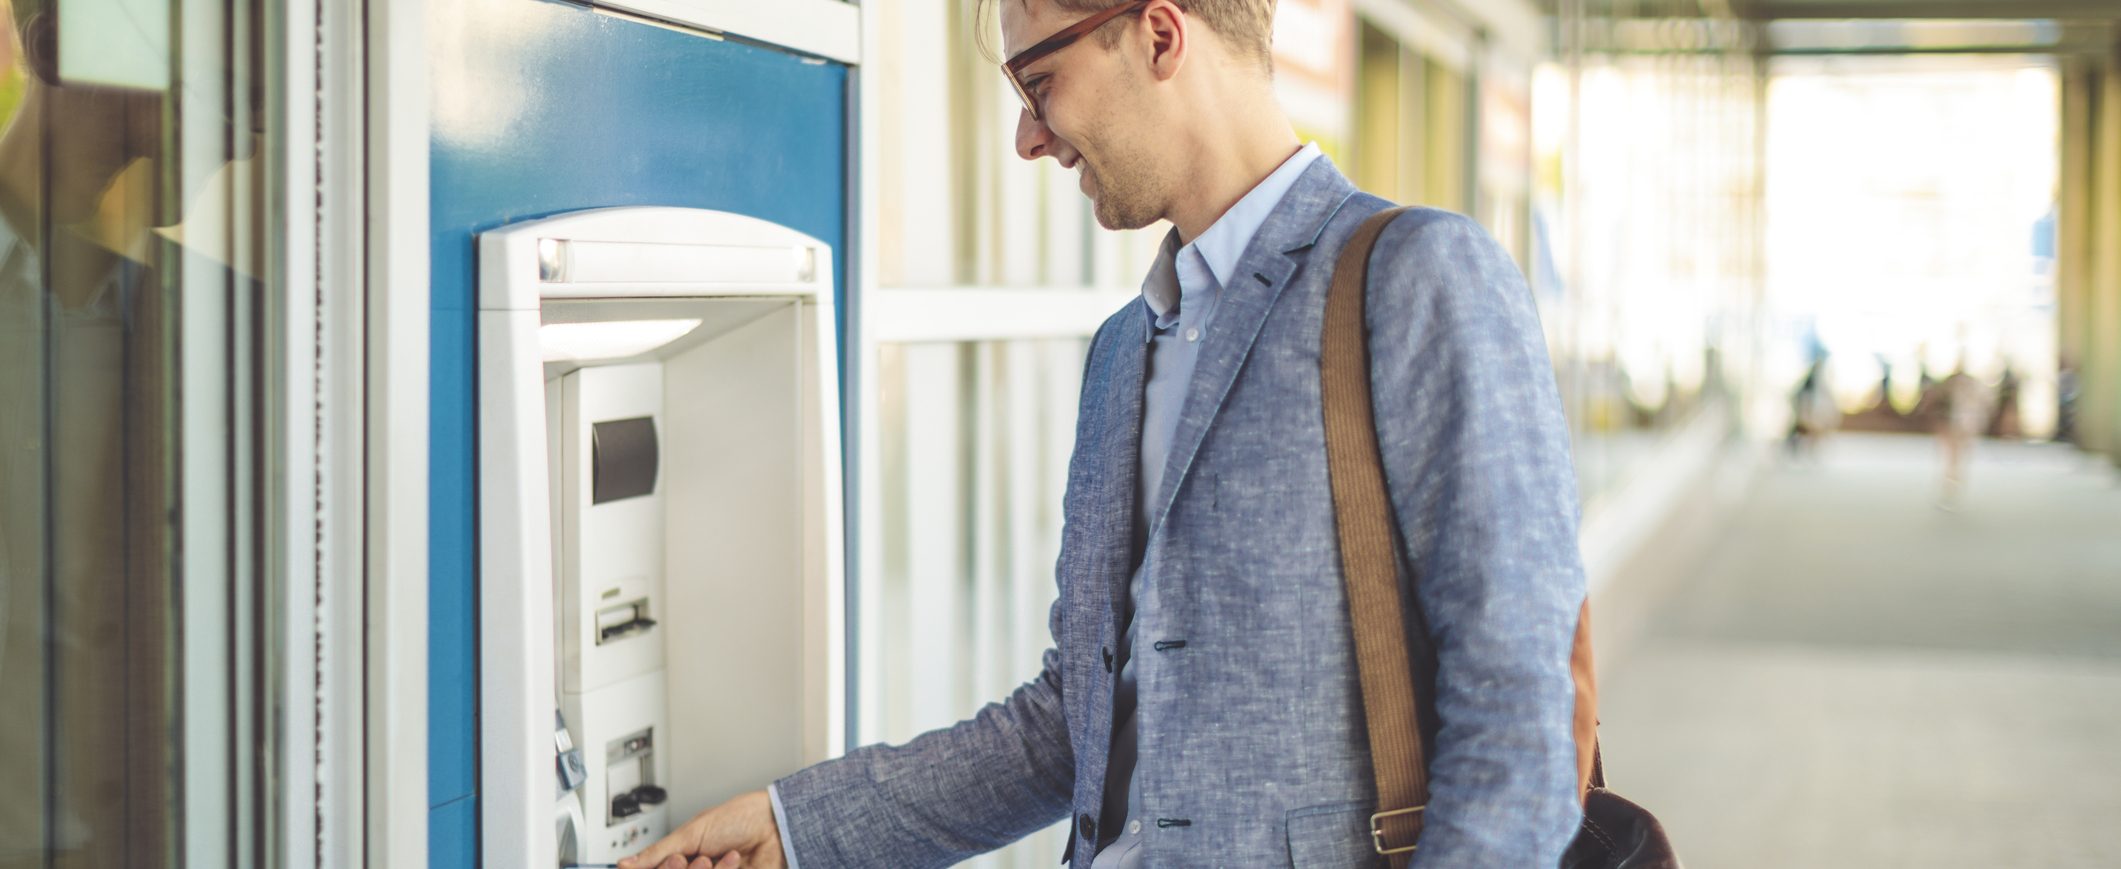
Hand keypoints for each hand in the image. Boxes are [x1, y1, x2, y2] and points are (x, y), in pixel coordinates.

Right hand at [617, 790, 784, 868]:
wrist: (774, 826)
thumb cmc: (738, 818)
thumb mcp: (691, 833)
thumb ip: (657, 852)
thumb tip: (626, 864)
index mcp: (681, 855)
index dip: (658, 868)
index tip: (673, 860)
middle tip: (694, 858)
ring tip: (720, 857)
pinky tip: (735, 861)